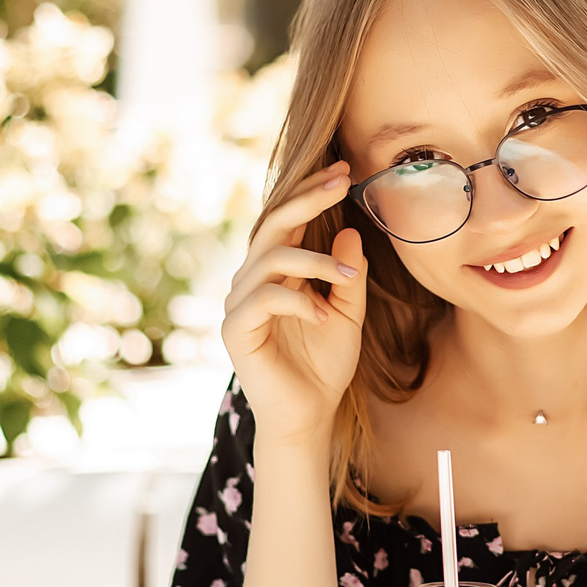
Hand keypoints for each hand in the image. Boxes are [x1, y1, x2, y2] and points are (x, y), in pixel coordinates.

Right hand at [222, 161, 368, 448]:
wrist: (309, 415)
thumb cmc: (324, 365)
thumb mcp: (348, 314)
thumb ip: (347, 275)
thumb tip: (350, 232)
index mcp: (275, 272)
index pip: (287, 221)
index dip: (311, 193)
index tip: (343, 171)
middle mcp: (251, 281)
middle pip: (272, 225)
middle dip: (307, 200)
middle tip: (341, 182)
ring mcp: (239, 304)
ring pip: (271, 259)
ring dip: (315, 262)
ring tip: (348, 280)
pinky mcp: (236, 330)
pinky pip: (264, 298)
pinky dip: (299, 301)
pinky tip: (322, 317)